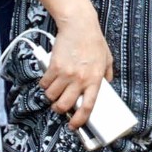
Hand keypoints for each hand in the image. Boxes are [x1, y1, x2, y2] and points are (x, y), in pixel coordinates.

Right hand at [40, 11, 113, 131]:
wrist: (79, 26)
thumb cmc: (93, 41)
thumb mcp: (106, 58)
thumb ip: (107, 73)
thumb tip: (107, 83)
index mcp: (94, 79)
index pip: (88, 106)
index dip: (80, 119)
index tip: (74, 125)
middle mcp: (80, 79)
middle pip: (64, 105)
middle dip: (59, 109)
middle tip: (59, 106)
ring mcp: (65, 74)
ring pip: (51, 96)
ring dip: (51, 95)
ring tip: (55, 88)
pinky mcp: (53, 67)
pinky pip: (44, 83)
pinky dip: (44, 83)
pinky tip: (49, 78)